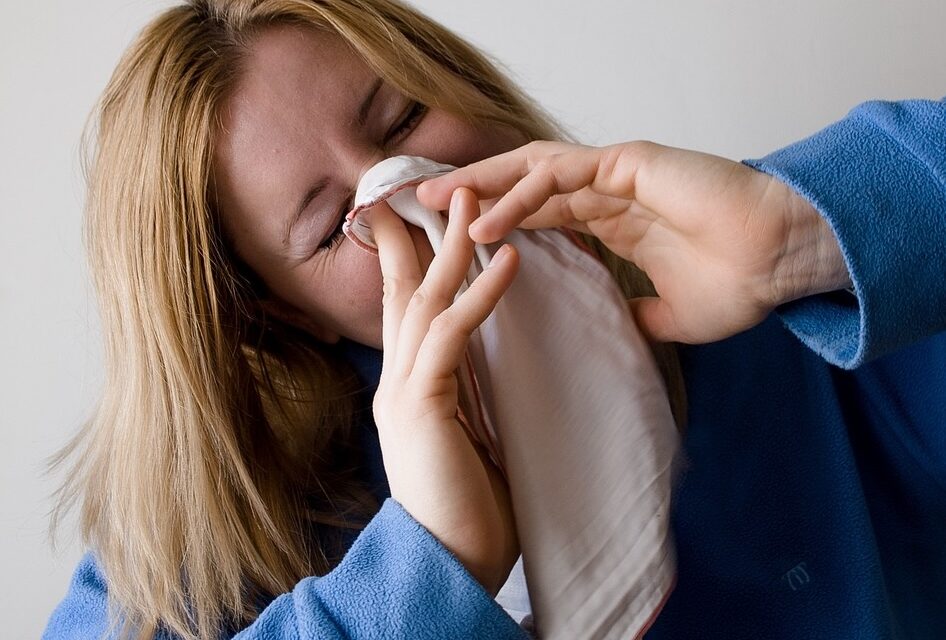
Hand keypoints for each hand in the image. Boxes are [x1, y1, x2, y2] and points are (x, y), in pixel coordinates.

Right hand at [371, 187, 519, 594]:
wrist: (451, 561)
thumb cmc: (468, 502)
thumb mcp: (466, 432)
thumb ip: (464, 390)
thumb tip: (485, 356)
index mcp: (407, 383)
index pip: (405, 302)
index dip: (411, 250)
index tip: (425, 209)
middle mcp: (395, 378)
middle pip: (405, 287)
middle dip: (422, 230)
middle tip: (446, 183)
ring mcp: (403, 389)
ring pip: (423, 299)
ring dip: (451, 245)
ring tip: (476, 200)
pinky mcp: (423, 405)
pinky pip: (453, 336)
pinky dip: (481, 295)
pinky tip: (507, 261)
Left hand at [417, 141, 850, 343]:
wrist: (784, 262)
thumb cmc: (742, 281)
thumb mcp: (674, 313)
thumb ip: (640, 314)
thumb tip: (624, 328)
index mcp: (613, 219)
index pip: (539, 213)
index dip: (496, 220)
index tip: (453, 238)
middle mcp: (607, 191)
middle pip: (522, 185)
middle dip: (472, 195)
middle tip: (424, 210)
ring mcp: (616, 174)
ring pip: (532, 170)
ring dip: (482, 187)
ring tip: (436, 205)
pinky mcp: (630, 165)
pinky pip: (562, 175)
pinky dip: (521, 195)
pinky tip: (486, 220)